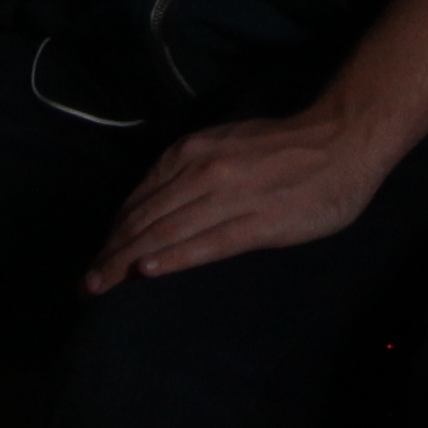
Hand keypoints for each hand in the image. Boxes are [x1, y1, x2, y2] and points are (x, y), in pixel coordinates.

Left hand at [79, 106, 394, 293]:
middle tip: (86, 287)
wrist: (342, 140)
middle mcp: (202, 171)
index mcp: (191, 154)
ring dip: (127, 263)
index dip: (111, 235)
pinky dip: (173, 258)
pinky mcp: (258, 223)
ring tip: (101, 288)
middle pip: (143, 221)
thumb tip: (158, 209)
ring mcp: (229, 196)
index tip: (94, 261)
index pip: (138, 201)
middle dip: (109, 255)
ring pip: (165, 233)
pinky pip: (207, 244)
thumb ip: (191, 173)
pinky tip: (148, 272)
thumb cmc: (285, 149)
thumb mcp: (225, 147)